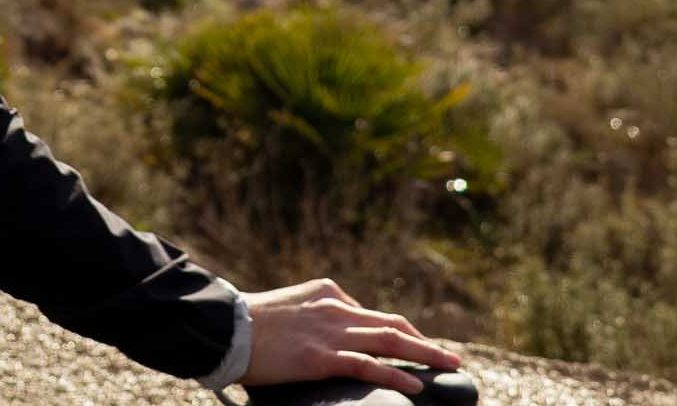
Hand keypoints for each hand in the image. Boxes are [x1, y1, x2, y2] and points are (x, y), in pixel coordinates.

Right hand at [239, 277, 463, 392]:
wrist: (226, 326)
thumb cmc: (248, 322)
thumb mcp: (287, 306)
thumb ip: (312, 314)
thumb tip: (326, 334)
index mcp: (327, 293)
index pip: (372, 313)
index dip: (400, 331)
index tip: (417, 344)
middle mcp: (335, 307)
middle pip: (392, 323)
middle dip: (424, 341)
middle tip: (450, 357)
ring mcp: (331, 332)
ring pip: (390, 340)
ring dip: (425, 354)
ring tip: (449, 366)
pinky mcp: (322, 356)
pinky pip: (368, 366)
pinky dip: (396, 374)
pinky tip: (416, 385)